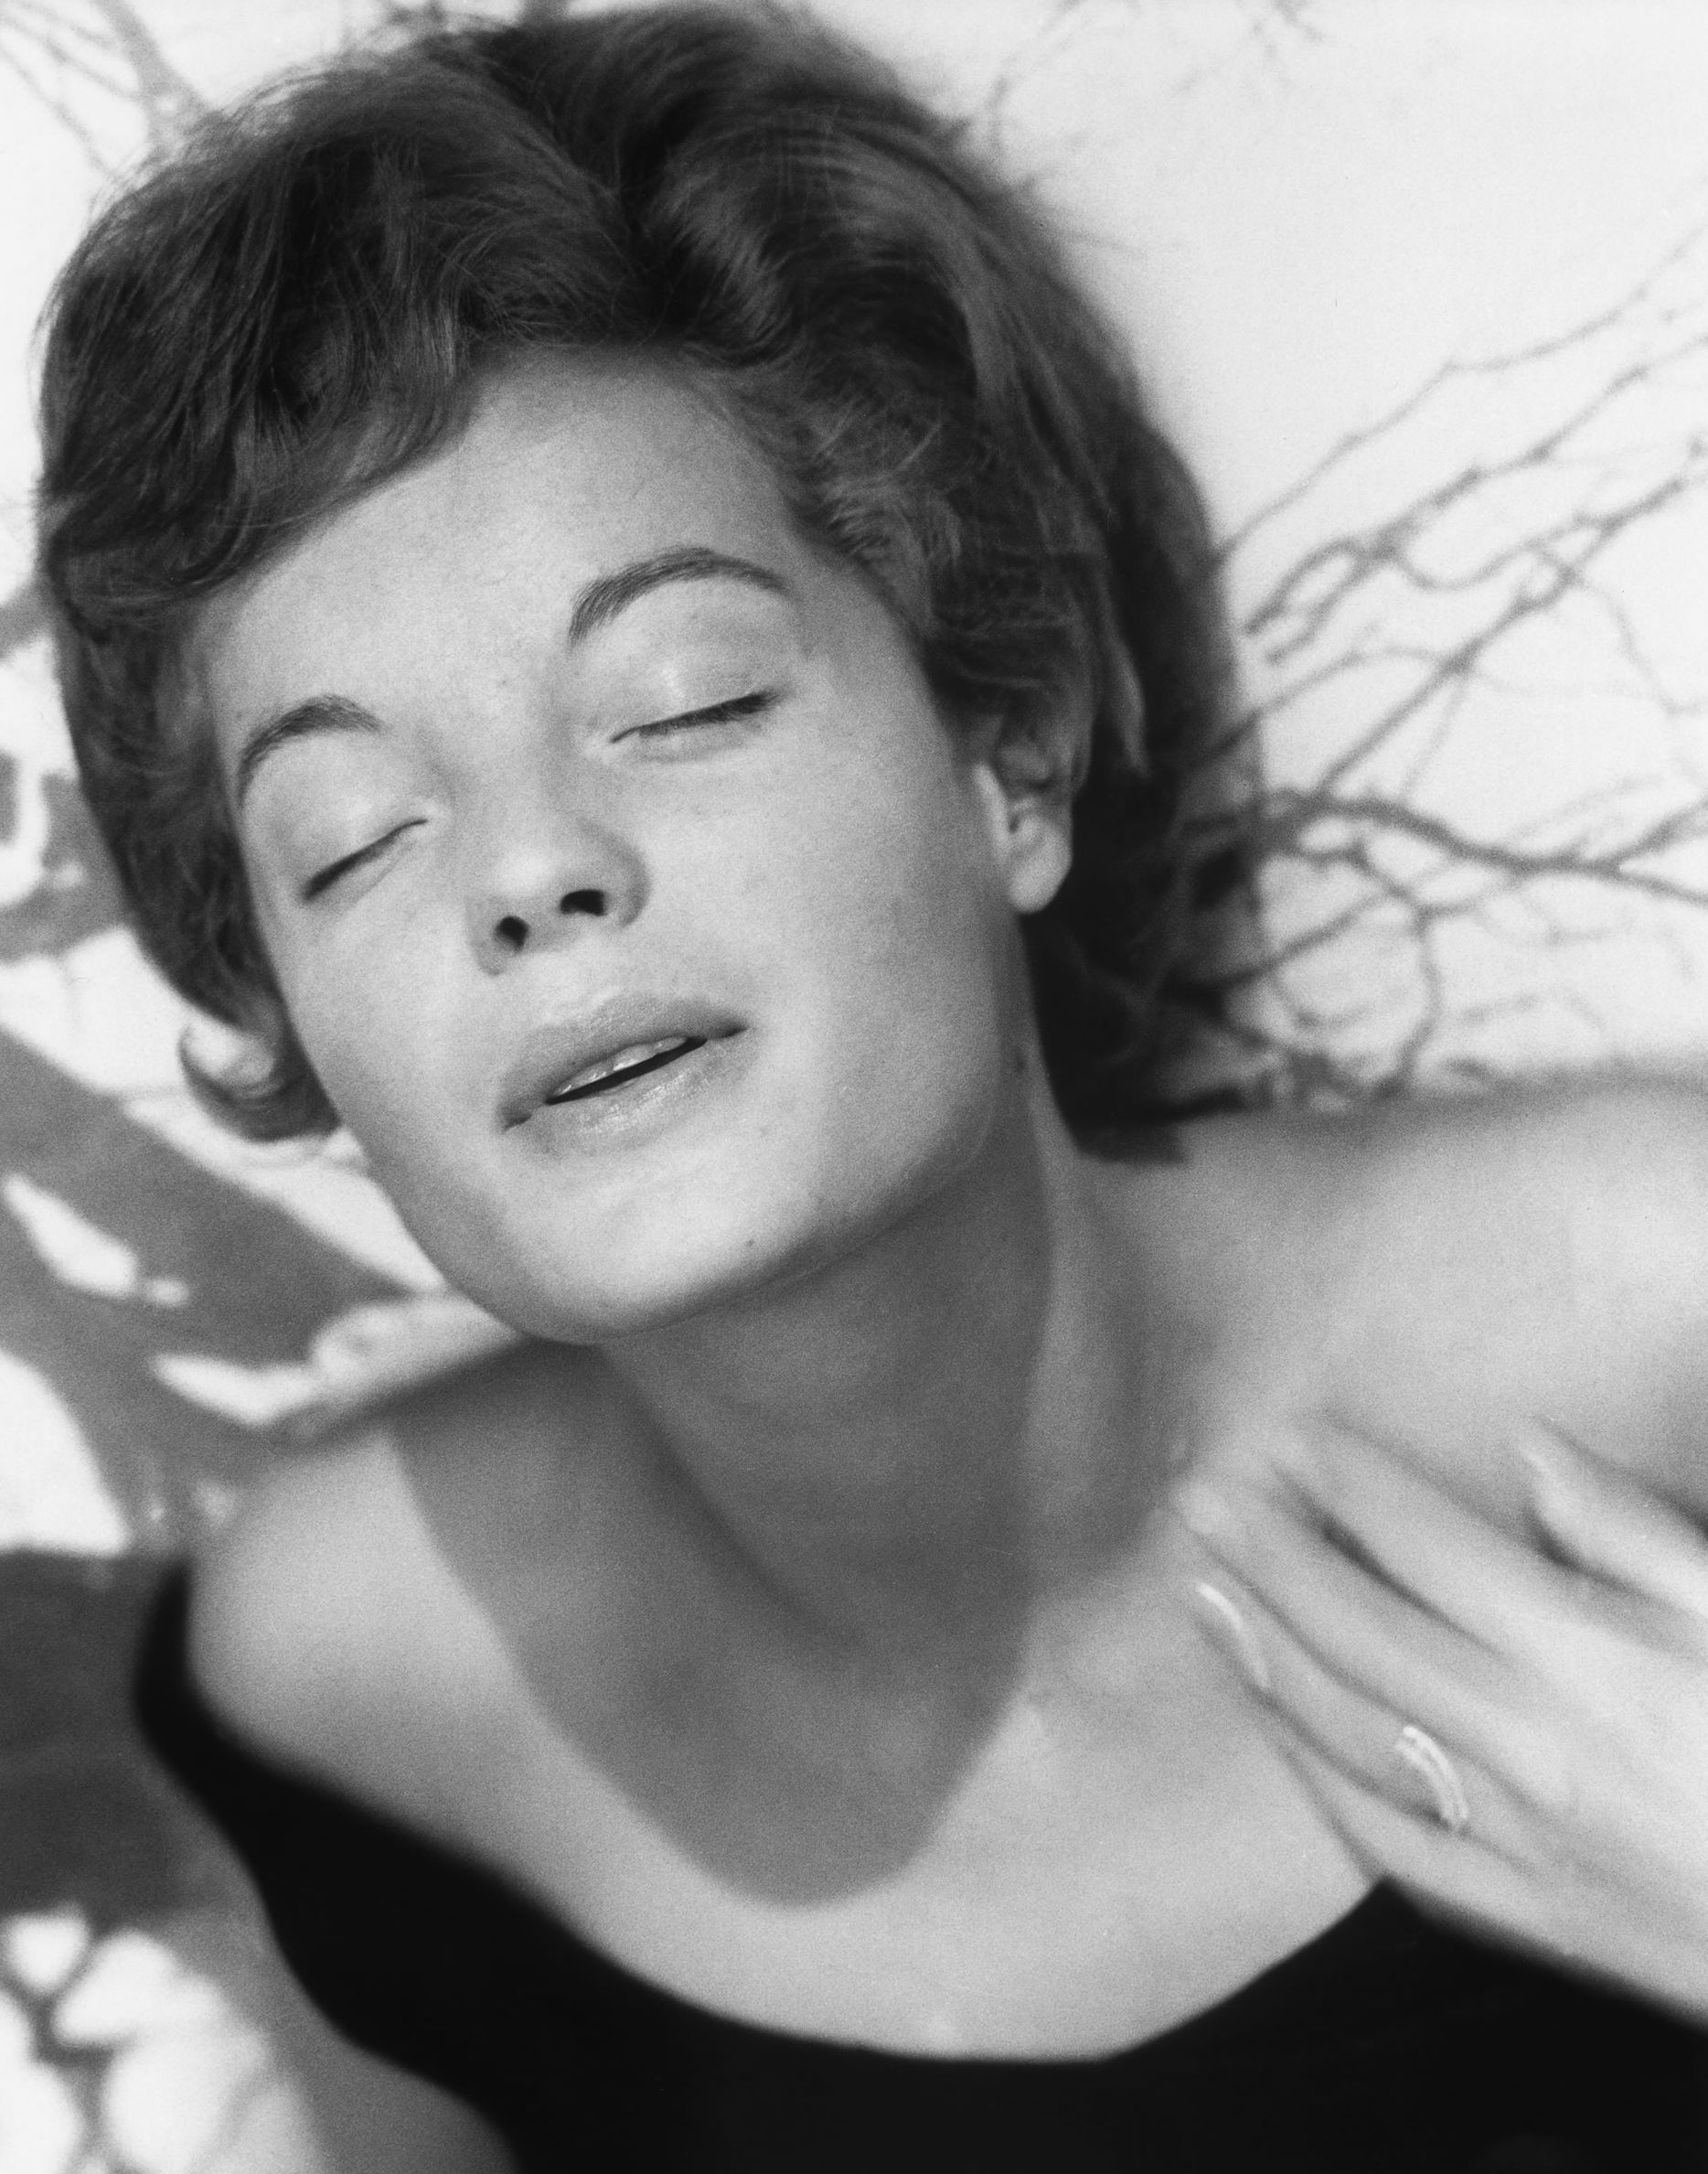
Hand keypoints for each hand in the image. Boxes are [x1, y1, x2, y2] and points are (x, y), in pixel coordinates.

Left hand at [1178, 1417, 1707, 2021]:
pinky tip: (1273, 1728)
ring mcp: (1522, 1838)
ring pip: (1352, 1733)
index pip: (1430, 1548)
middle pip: (1361, 1631)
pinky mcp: (1529, 1915)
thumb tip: (1530, 1449)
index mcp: (1595, 1659)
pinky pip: (1389, 1844)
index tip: (1285, 1438)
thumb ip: (1638, 1529)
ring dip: (1264, 1655)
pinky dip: (1316, 1779)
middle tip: (1198, 1497)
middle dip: (1269, 1556)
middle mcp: (1536, 1746)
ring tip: (1202, 1591)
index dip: (1347, 1486)